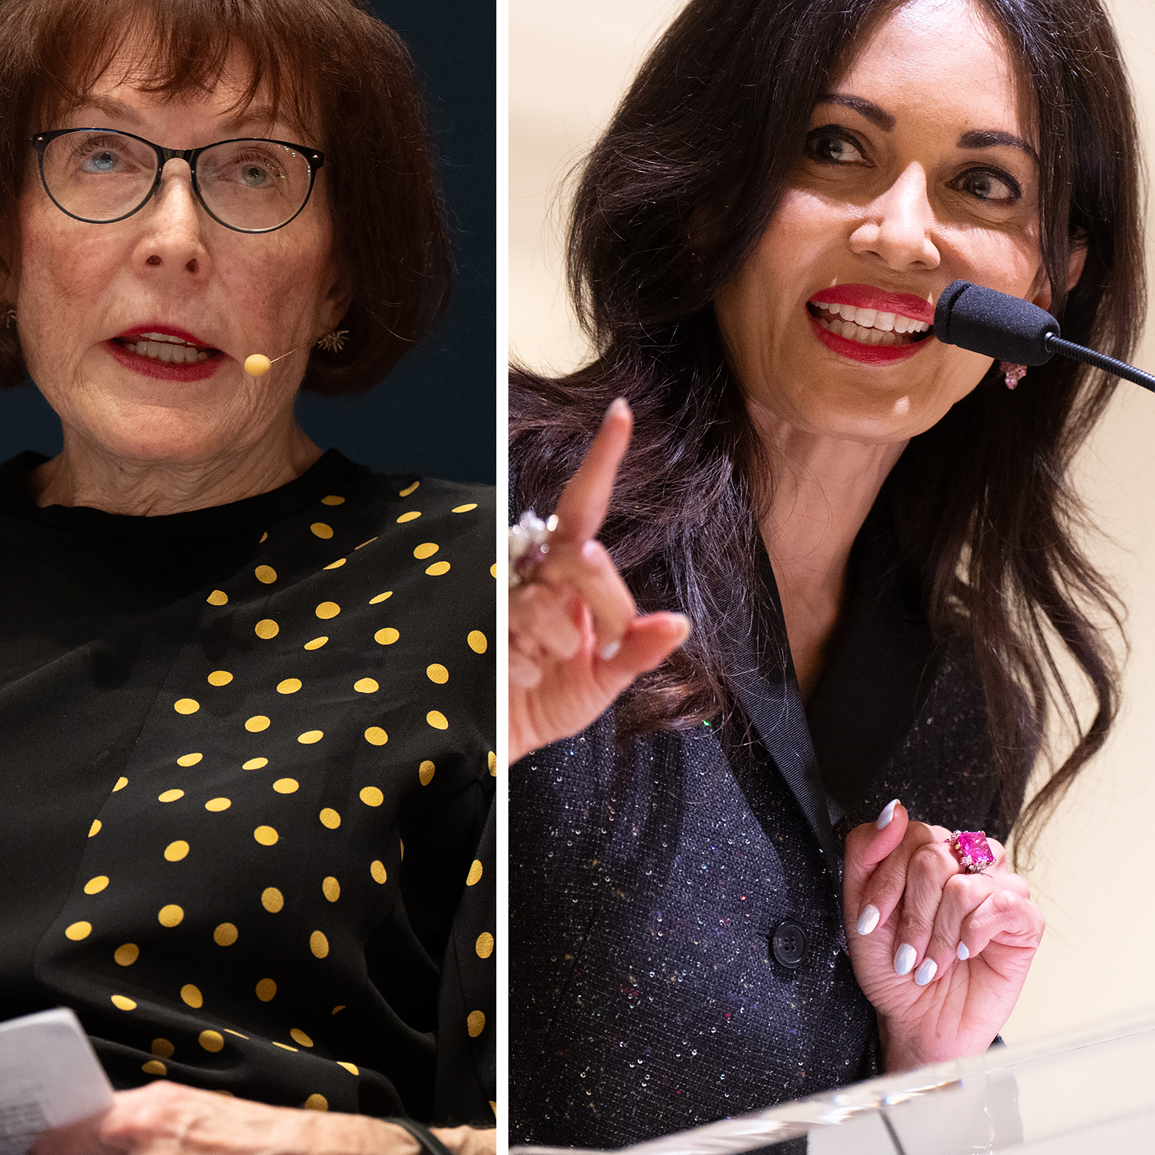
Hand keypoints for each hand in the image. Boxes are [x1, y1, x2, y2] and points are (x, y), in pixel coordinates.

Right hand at [508, 398, 691, 759]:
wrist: (498, 740)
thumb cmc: (547, 702)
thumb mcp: (606, 680)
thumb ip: (638, 649)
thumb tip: (678, 622)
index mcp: (564, 573)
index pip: (583, 507)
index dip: (602, 460)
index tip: (621, 413)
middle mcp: (531, 572)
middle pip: (582, 557)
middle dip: (609, 606)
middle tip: (605, 647)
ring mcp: (500, 596)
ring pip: (550, 604)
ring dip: (561, 648)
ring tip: (543, 668)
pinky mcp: (477, 625)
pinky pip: (518, 639)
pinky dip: (527, 668)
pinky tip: (513, 676)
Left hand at [844, 801, 1042, 1071]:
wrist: (919, 1021)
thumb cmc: (894, 968)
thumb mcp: (860, 910)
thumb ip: (866, 854)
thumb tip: (892, 811)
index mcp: (927, 856)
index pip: (909, 835)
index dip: (886, 883)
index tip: (873, 923)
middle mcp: (966, 865)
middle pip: (933, 858)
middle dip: (912, 915)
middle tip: (908, 952)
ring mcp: (999, 890)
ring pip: (963, 884)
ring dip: (939, 933)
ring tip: (933, 960)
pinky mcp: (1026, 922)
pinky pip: (1005, 904)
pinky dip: (975, 933)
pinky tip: (966, 952)